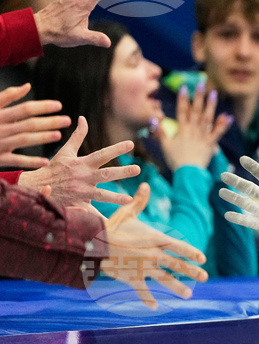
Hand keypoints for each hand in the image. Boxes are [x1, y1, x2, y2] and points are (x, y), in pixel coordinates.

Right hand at [0, 83, 70, 168]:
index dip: (42, 106)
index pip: (24, 108)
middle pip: (27, 123)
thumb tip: (27, 86)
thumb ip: (7, 96)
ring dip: (41, 137)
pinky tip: (45, 161)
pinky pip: (15, 160)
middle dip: (48, 121)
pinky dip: (30, 161)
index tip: (59, 105)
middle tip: (66, 120)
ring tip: (58, 135)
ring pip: (23, 140)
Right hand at [18, 116, 137, 211]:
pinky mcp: (78, 204)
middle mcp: (83, 177)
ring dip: (115, 198)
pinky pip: (90, 213)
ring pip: (100, 195)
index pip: (102, 154)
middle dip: (122, 171)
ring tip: (129, 199)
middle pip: (105, 174)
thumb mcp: (65, 151)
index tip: (131, 144)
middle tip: (137, 169)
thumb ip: (77, 136)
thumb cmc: (54, 168)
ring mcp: (81, 191)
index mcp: (82, 163)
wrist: (36, 186)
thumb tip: (82, 119)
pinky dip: (99, 220)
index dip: (116, 148)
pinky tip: (112, 225)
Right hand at [97, 183, 208, 308]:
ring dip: (177, 288)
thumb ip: (139, 202)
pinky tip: (155, 308)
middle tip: (204, 278)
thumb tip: (146, 185)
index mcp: (154, 239)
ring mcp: (143, 268)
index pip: (178, 246)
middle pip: (177, 265)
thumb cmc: (110, 227)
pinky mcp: (131, 278)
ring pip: (164, 280)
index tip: (202, 259)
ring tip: (189, 295)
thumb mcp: (126, 213)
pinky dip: (147, 299)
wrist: (92, 243)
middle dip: (192, 272)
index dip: (191, 252)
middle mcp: (152, 255)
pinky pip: (142, 291)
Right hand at [155, 82, 230, 171]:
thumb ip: (160, 131)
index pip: (182, 110)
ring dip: (211, 105)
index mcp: (181, 129)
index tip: (184, 87)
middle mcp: (193, 130)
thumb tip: (153, 118)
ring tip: (213, 93)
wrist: (188, 172)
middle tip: (202, 83)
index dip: (183, 98)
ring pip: (207, 117)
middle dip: (198, 96)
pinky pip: (218, 132)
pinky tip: (228, 116)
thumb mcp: (165, 145)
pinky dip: (224, 125)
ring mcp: (203, 136)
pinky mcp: (211, 143)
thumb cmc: (175, 160)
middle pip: (196, 110)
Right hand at [219, 156, 258, 263]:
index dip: (253, 168)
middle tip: (223, 175)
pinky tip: (227, 214)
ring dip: (233, 197)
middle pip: (248, 188)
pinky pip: (247, 221)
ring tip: (220, 191)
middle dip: (236, 182)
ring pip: (244, 203)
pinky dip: (237, 218)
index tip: (242, 158)